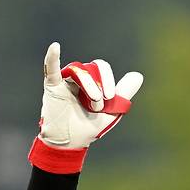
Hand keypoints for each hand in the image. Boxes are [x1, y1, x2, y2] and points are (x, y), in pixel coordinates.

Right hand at [29, 42, 143, 172]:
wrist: (70, 142)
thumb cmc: (89, 126)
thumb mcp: (111, 111)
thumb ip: (124, 93)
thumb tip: (138, 75)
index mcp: (92, 81)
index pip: (101, 68)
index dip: (108, 79)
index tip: (110, 97)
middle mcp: (78, 78)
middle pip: (91, 68)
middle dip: (99, 84)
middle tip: (100, 103)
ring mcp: (65, 81)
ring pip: (78, 71)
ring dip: (89, 86)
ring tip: (93, 104)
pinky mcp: (52, 87)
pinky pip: (50, 69)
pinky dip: (52, 58)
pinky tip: (55, 47)